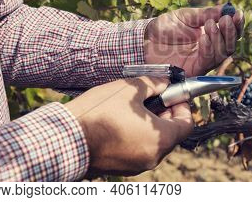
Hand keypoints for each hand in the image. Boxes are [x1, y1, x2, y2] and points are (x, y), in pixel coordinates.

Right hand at [65, 77, 192, 175]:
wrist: (65, 138)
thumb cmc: (100, 113)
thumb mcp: (130, 89)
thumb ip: (154, 84)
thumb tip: (165, 83)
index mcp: (161, 140)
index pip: (186, 124)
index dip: (183, 105)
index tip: (174, 94)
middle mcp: (153, 157)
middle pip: (171, 134)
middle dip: (166, 113)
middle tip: (154, 97)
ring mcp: (137, 166)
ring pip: (154, 142)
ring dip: (151, 124)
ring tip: (134, 107)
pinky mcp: (122, 168)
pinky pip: (139, 150)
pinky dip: (138, 135)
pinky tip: (122, 121)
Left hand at [144, 5, 243, 75]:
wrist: (145, 39)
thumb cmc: (165, 27)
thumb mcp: (186, 16)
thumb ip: (205, 14)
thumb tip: (226, 8)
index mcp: (211, 35)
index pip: (230, 32)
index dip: (237, 24)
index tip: (239, 13)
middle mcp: (210, 49)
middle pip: (230, 45)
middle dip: (232, 32)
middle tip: (227, 19)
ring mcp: (203, 61)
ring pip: (222, 53)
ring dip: (220, 38)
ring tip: (212, 24)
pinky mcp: (194, 69)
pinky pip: (207, 60)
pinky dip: (208, 48)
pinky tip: (204, 37)